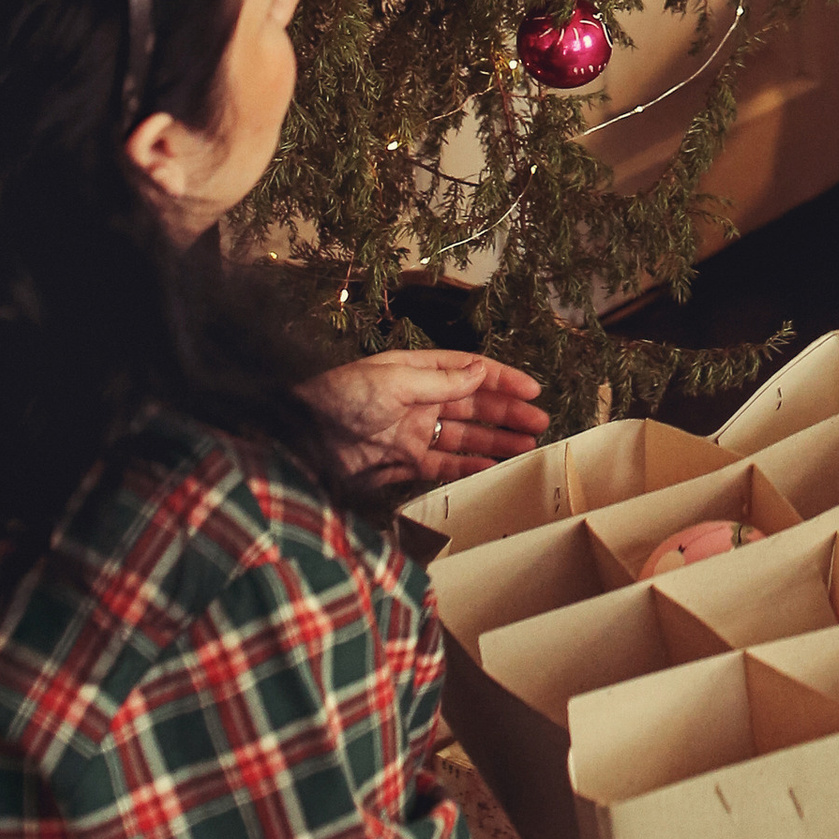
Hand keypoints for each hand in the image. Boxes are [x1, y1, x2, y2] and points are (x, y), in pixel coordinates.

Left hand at [297, 350, 548, 491]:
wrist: (299, 440)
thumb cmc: (339, 400)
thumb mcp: (393, 382)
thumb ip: (441, 382)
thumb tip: (481, 372)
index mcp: (415, 371)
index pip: (468, 371)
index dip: (501, 379)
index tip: (531, 389)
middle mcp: (417, 399)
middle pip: (472, 404)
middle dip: (507, 412)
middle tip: (539, 423)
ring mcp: (410, 432)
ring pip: (464, 436)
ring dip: (496, 440)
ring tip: (526, 446)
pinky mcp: (401, 462)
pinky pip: (443, 464)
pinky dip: (469, 466)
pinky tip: (493, 467)